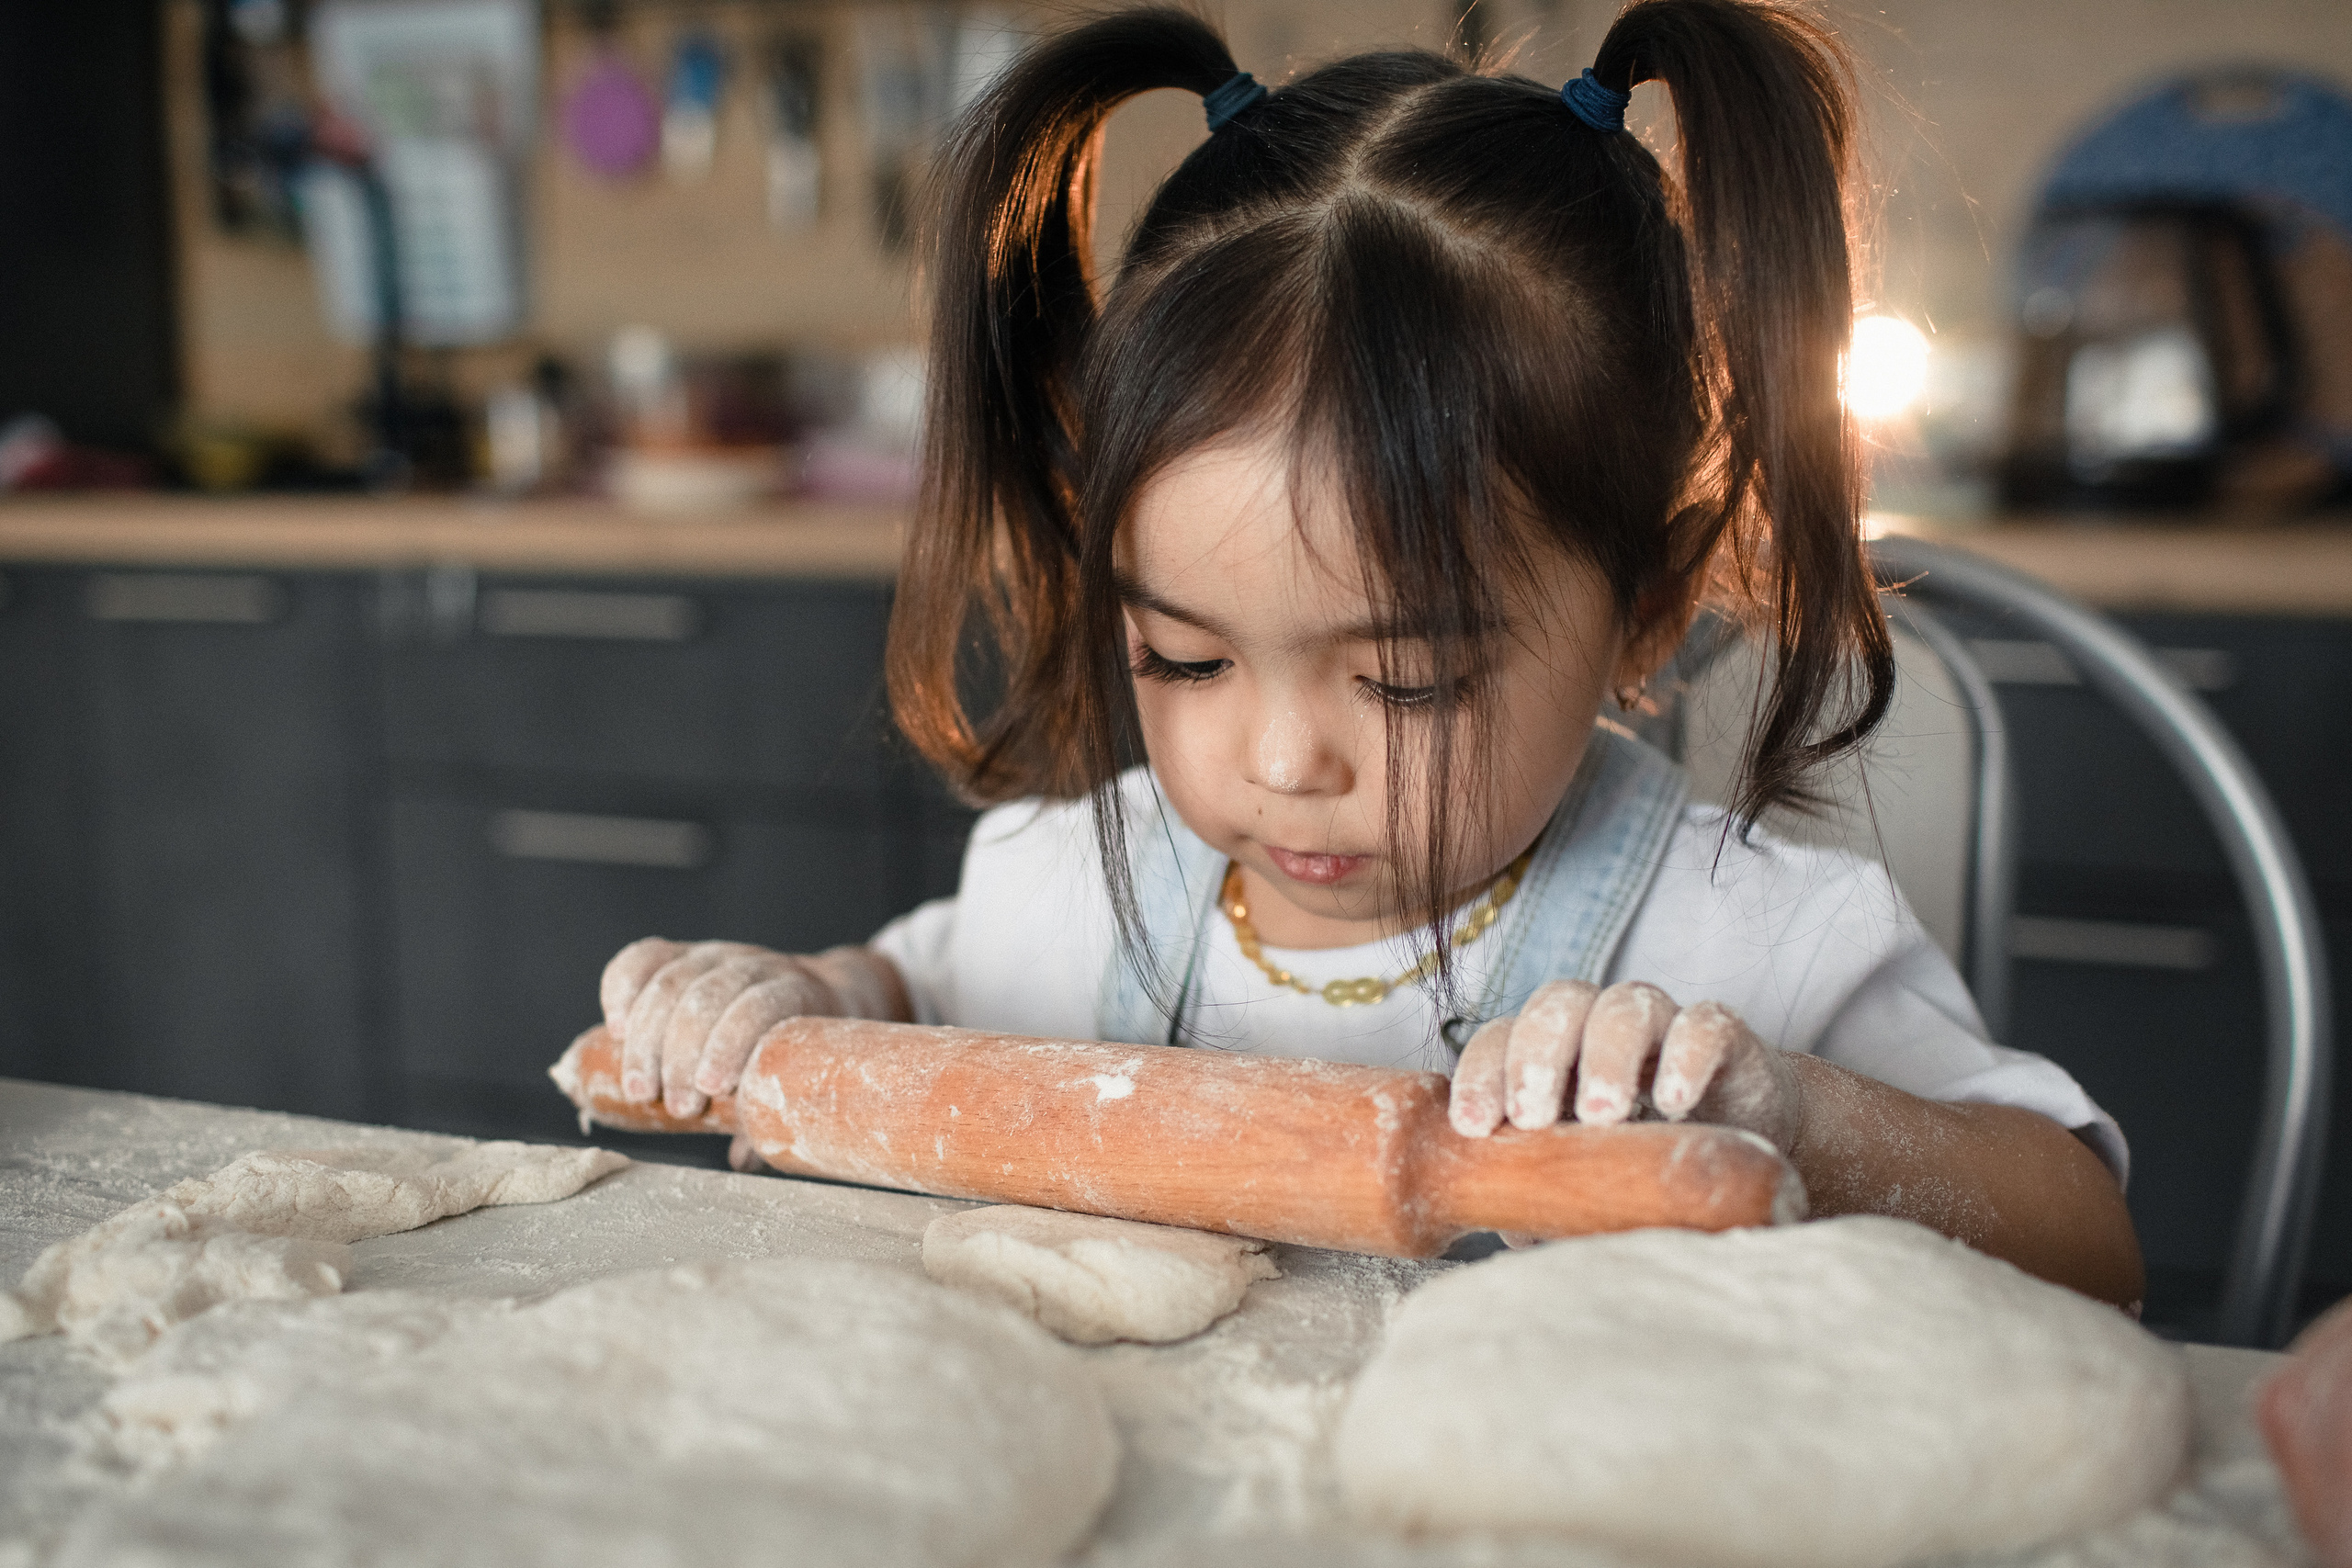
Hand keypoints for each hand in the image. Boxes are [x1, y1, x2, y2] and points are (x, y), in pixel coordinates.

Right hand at [599, 938, 908, 1120]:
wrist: (813, 992)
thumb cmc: (801, 1048)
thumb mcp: (802, 1074)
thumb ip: (776, 1115)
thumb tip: (742, 1159)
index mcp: (792, 990)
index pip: (757, 1005)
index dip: (729, 1043)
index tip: (711, 1089)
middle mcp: (752, 965)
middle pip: (706, 997)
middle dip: (681, 1056)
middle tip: (676, 1108)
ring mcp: (715, 955)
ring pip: (671, 981)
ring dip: (646, 1040)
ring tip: (639, 1089)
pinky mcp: (682, 953)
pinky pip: (644, 958)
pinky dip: (622, 988)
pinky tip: (616, 1027)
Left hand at [1446, 980, 1802, 1153]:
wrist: (1742, 1148)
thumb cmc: (1641, 1160)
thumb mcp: (1585, 1178)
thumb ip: (1544, 1188)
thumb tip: (1503, 1223)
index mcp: (1549, 1051)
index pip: (1500, 1038)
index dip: (1480, 1073)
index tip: (1473, 1126)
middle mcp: (1598, 1023)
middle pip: (1557, 1005)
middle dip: (1535, 1057)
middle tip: (1532, 1118)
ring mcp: (1661, 1023)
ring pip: (1624, 1006)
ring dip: (1605, 1057)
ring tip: (1602, 1115)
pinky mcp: (1723, 1035)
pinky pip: (1703, 1024)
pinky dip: (1685, 1055)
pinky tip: (1673, 1101)